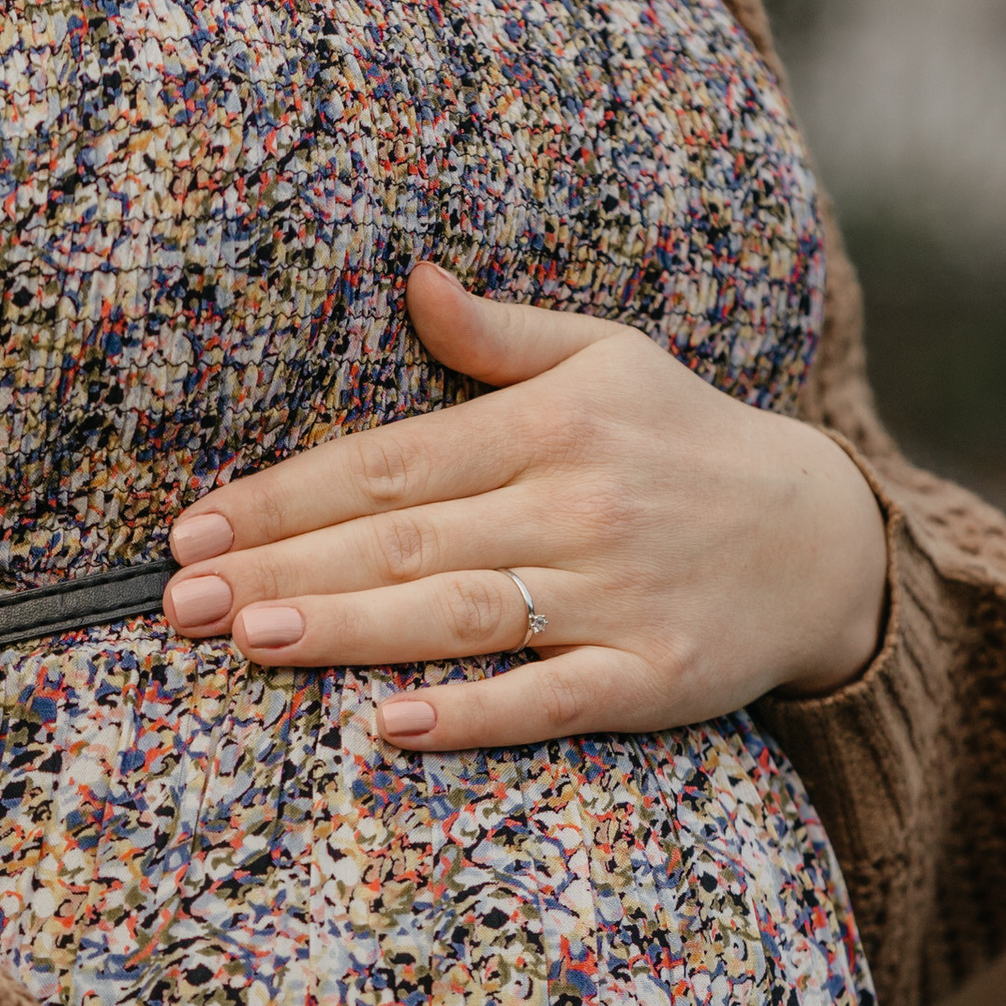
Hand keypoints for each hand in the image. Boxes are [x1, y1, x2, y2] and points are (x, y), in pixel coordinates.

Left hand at [162, 261, 888, 752]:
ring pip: (459, 615)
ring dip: (347, 628)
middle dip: (282, 566)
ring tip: (249, 639)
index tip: (196, 525)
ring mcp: (616, 596)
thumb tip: (413, 280)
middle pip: (404, 540)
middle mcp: (579, 505)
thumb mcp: (608, 360)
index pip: (390, 460)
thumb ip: (499, 337)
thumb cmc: (686, 444)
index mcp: (553, 423)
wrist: (826, 540)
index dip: (286, 493)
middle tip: (178, 600)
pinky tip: (390, 724)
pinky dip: (472, 714)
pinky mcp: (653, 678)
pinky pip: (549, 700)